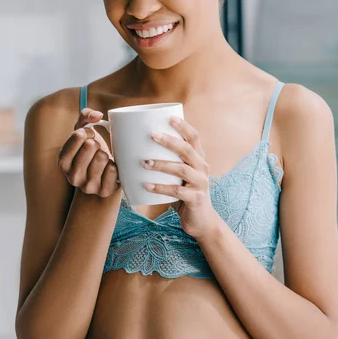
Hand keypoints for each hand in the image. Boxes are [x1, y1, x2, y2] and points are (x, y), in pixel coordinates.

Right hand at [57, 107, 120, 196]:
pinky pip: (113, 170)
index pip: (77, 136)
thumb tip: (97, 115)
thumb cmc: (92, 152)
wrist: (104, 178)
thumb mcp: (84, 133)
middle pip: (90, 146)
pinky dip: (115, 166)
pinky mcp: (104, 192)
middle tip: (97, 150)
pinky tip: (110, 169)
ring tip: (103, 160)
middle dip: (97, 143)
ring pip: (102, 157)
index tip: (89, 136)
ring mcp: (88, 186)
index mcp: (63, 162)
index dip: (87, 132)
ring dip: (106, 154)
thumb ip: (86, 117)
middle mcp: (72, 177)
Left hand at [142, 116, 216, 238]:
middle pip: (187, 149)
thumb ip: (167, 162)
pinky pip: (177, 191)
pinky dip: (160, 188)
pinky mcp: (196, 199)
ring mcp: (201, 183)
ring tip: (144, 162)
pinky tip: (146, 186)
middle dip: (169, 141)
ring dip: (161, 164)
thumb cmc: (183, 193)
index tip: (169, 117)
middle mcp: (202, 168)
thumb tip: (135, 147)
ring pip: (181, 169)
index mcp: (198, 159)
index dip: (183, 126)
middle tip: (151, 135)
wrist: (201, 221)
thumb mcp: (179, 175)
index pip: (194, 137)